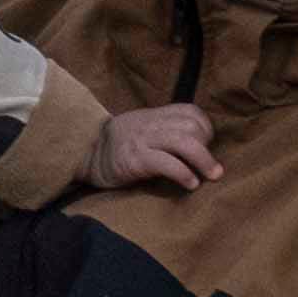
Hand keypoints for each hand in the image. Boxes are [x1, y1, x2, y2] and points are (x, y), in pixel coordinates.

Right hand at [88, 100, 220, 191]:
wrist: (86, 157)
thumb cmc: (120, 148)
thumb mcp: (142, 129)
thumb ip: (166, 130)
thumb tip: (201, 143)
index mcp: (153, 115)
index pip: (191, 112)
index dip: (205, 129)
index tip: (205, 147)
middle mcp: (148, 123)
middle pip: (192, 127)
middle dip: (207, 148)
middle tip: (210, 168)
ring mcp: (141, 140)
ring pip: (184, 142)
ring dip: (204, 161)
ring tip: (211, 176)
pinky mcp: (134, 159)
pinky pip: (167, 163)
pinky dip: (184, 174)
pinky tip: (190, 184)